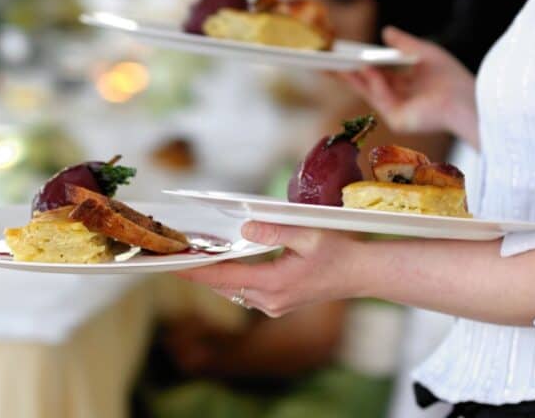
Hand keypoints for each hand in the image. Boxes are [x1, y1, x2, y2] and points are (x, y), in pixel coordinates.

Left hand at [176, 222, 366, 317]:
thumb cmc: (339, 251)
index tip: (173, 263)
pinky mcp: (277, 305)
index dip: (196, 269)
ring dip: (214, 274)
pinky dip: (231, 278)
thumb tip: (246, 226)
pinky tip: (223, 263)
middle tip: (176, 252)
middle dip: (199, 270)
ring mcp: (273, 306)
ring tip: (193, 255)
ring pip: (232, 290)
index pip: (224, 277)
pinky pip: (244, 292)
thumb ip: (276, 230)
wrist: (361, 275)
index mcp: (275, 283)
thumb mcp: (309, 234)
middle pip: (223, 285)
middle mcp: (270, 301)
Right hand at [340, 27, 478, 147]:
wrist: (467, 101)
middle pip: (366, 84)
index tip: (341, 54)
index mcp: (407, 84)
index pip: (377, 73)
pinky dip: (373, 82)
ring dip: (352, 76)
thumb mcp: (425, 53)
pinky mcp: (398, 119)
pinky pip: (380, 98)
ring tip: (335, 60)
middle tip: (324, 61)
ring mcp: (396, 110)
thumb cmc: (452, 78)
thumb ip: (405, 43)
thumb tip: (385, 30)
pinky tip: (364, 67)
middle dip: (345, 73)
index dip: (359, 63)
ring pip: (368, 91)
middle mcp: (399, 98)